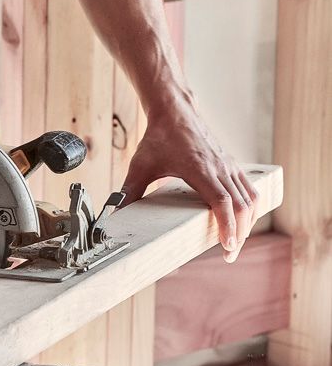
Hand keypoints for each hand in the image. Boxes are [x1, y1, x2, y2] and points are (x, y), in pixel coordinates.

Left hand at [118, 93, 259, 262]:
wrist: (174, 110)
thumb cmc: (158, 137)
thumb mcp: (140, 164)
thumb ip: (129, 190)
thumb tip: (114, 212)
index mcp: (199, 168)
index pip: (223, 201)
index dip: (228, 226)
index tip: (227, 247)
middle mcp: (219, 167)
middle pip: (241, 206)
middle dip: (240, 234)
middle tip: (228, 254)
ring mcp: (229, 165)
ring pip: (250, 199)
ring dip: (248, 223)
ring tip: (235, 242)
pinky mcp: (232, 164)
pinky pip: (250, 189)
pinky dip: (250, 208)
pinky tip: (243, 221)